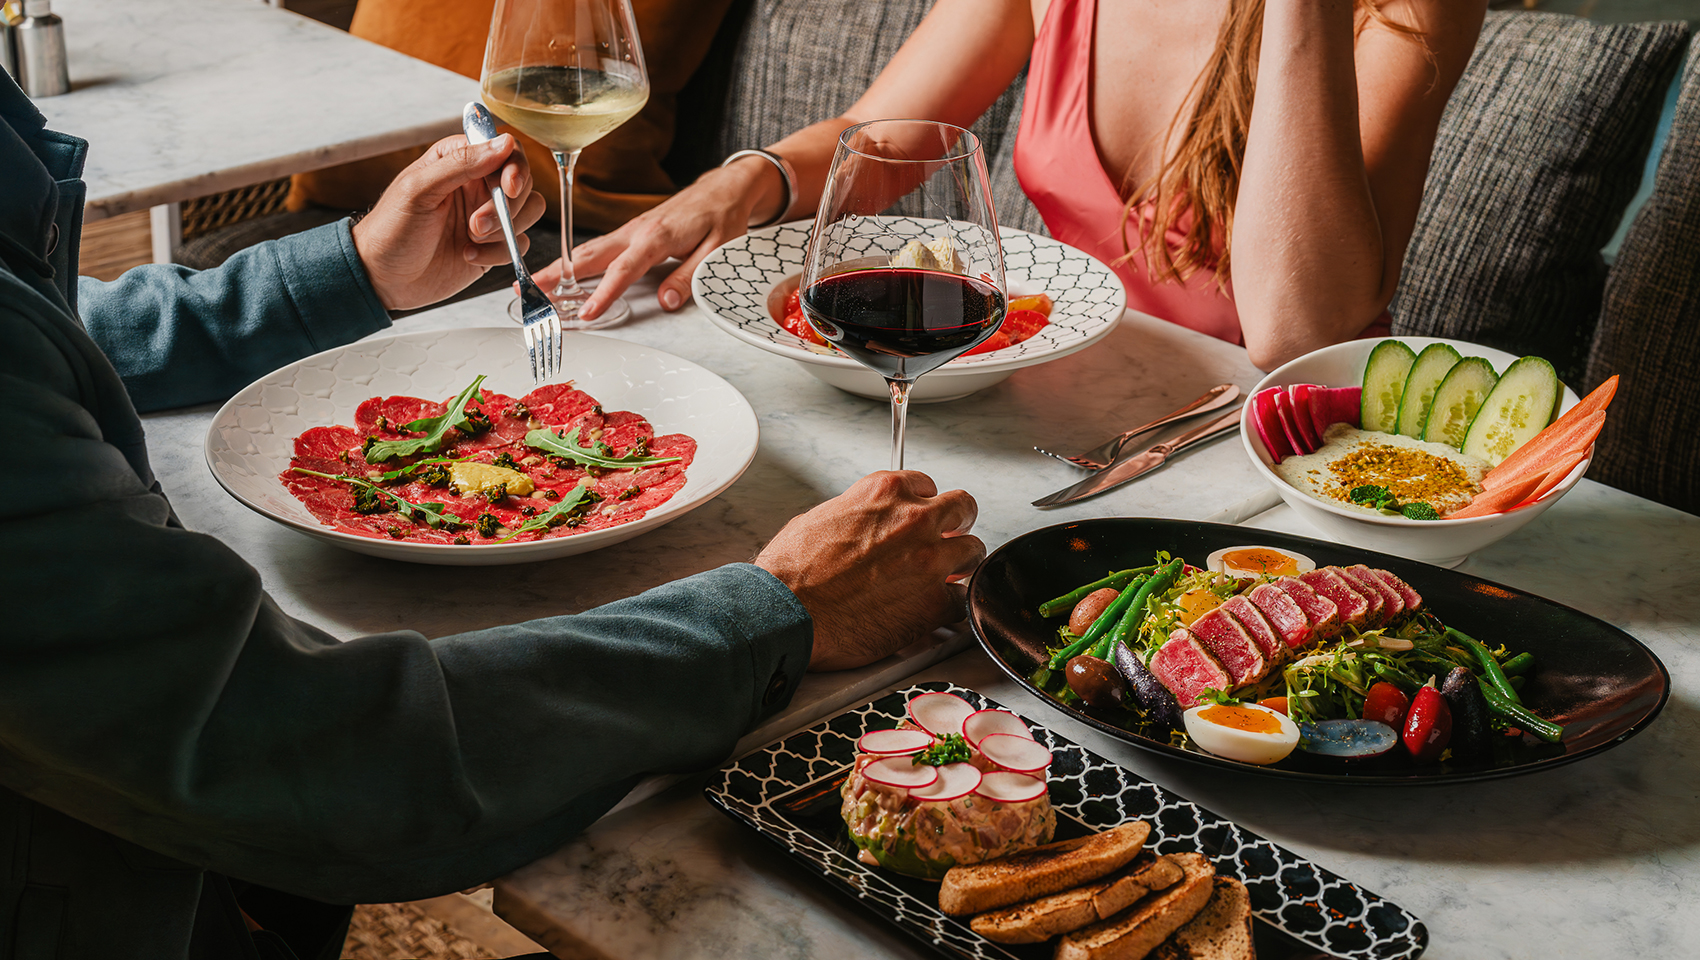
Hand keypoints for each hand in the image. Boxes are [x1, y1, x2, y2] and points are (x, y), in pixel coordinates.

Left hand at [351, 133, 546, 310]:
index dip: (514, 169)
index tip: (508, 188)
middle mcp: (476, 185)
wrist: (383, 279)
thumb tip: (503, 143)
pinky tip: (467, 255)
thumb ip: (462, 163)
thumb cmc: (390, 230)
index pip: (505, 151)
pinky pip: (519, 245)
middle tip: (475, 224)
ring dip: (505, 230)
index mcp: (457, 161)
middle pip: (523, 184)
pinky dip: (498, 253)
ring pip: (528, 213)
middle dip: (505, 207)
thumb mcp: (420, 189)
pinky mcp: (493, 246)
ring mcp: (487, 216)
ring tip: (470, 238)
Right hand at [532, 157, 780, 321]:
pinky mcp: (631, 232)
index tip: (586, 314)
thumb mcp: (716, 251)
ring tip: (531, 286)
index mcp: (656, 236)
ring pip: (588, 250)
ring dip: (559, 269)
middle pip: (590, 256)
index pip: (624, 270)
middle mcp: (637, 231)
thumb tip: (665, 301)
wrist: (724, 189)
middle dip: (556, 275)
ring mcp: (631, 230)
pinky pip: (598, 248)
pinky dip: (576, 262)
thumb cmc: (722, 217)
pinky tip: (563, 275)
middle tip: (527, 292)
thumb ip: (689, 277)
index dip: (603, 294)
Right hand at [755, 472, 984, 671]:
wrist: (787, 613)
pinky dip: (952, 605)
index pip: (927, 485)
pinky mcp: (933, 604)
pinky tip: (937, 609)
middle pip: (963, 509)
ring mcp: (929, 562)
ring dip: (960, 564)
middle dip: (957, 524)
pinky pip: (962, 599)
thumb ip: (859, 514)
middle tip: (950, 538)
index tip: (922, 517)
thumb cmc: (792, 573)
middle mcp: (914, 520)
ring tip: (946, 577)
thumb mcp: (820, 518)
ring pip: (974, 552)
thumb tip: (866, 524)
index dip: (924, 504)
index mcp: (885, 492)